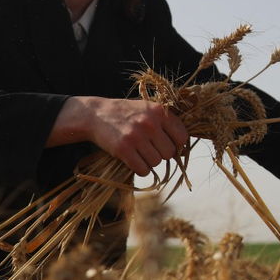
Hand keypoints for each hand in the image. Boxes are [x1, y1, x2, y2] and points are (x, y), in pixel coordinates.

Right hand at [50, 96, 188, 176]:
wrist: (96, 114)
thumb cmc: (127, 113)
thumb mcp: (148, 109)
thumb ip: (166, 122)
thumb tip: (184, 148)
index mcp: (159, 111)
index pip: (182, 137)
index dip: (177, 145)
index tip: (168, 145)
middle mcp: (150, 123)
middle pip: (170, 153)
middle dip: (162, 154)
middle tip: (150, 149)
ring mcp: (136, 136)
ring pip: (156, 162)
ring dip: (150, 162)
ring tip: (140, 152)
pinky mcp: (123, 149)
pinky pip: (143, 170)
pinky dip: (140, 169)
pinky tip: (134, 160)